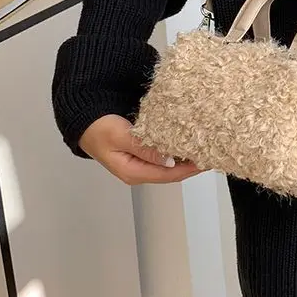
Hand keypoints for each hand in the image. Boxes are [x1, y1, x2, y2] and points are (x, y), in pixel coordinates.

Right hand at [79, 114, 203, 184]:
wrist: (84, 122)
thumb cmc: (99, 128)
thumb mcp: (121, 136)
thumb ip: (144, 148)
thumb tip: (168, 159)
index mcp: (133, 172)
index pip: (169, 174)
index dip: (190, 168)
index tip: (207, 158)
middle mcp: (139, 172)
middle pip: (172, 173)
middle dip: (192, 165)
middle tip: (211, 152)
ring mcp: (140, 165)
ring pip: (169, 165)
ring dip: (186, 158)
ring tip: (203, 148)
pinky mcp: (141, 155)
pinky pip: (164, 157)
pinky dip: (176, 151)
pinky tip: (186, 143)